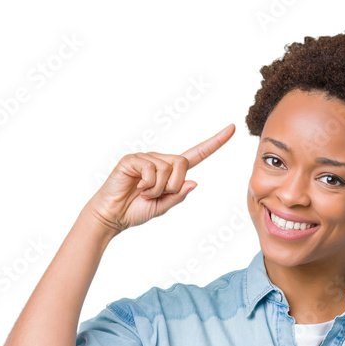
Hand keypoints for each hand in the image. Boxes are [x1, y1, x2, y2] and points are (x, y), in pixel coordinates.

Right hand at [86, 123, 235, 234]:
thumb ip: (178, 196)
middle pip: (183, 163)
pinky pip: (151, 169)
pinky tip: (136, 188)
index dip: (214, 143)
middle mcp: (160, 160)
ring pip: (168, 168)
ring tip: (143, 193)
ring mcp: (145, 158)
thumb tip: (194, 182)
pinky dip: (148, 184)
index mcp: (170, 171)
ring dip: (158, 188)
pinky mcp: (132, 160)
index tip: (232, 129)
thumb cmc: (135, 211)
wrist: (112, 216)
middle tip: (156, 195)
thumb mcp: (162, 207)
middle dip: (173, 185)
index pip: (196, 154)